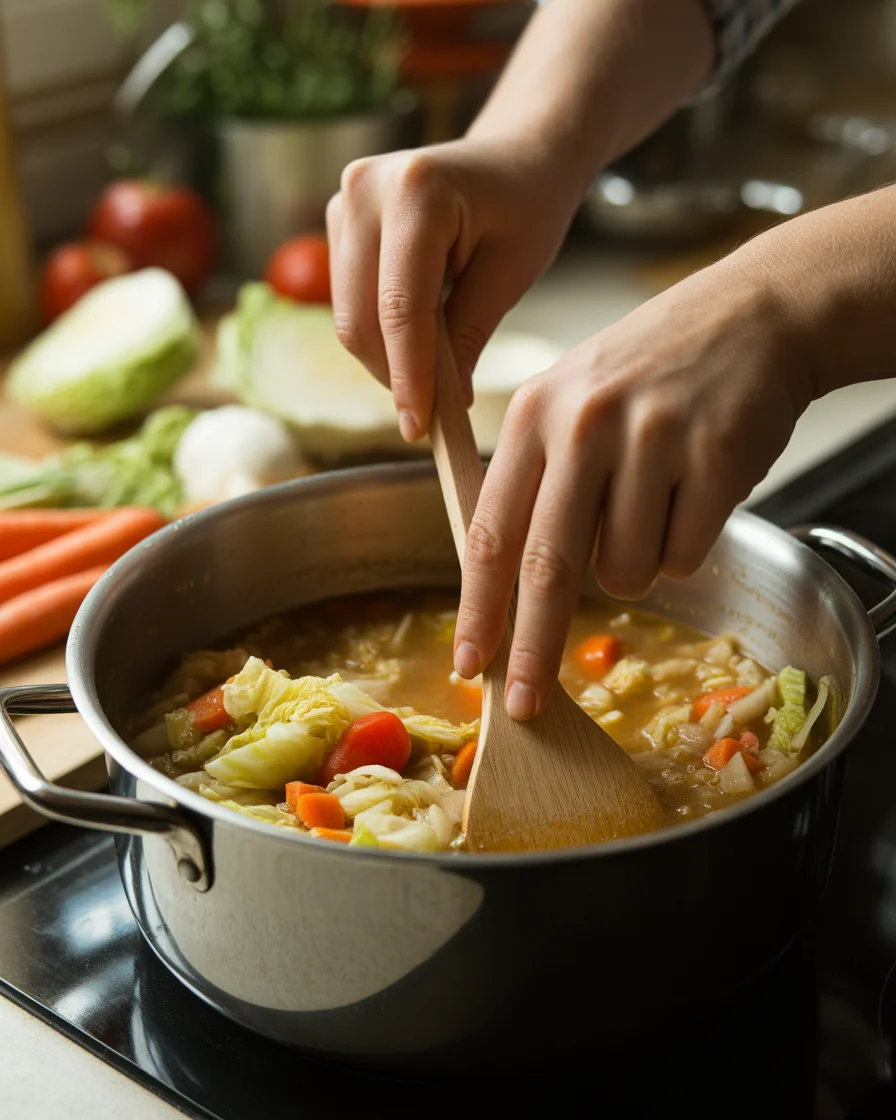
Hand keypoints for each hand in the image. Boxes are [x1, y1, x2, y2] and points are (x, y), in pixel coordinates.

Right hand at [326, 137, 581, 439]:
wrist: (517, 155)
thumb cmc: (527, 206)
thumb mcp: (511, 273)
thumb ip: (468, 336)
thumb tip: (439, 405)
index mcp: (415, 190)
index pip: (401, 307)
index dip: (409, 375)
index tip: (420, 427)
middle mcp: (364, 188)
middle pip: (361, 317)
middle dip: (394, 375)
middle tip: (431, 417)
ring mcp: (344, 202)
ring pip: (349, 316)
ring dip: (386, 359)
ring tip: (433, 377)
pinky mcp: (338, 221)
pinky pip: (348, 301)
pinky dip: (381, 335)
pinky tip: (419, 341)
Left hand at [451, 256, 813, 720]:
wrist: (752, 316)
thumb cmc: (650, 370)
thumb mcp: (569, 400)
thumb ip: (534, 481)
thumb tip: (508, 586)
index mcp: (534, 415)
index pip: (489, 532)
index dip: (478, 609)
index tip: (469, 665)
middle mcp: (584, 426)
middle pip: (547, 568)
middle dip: (533, 649)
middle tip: (525, 704)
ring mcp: (651, 439)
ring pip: (625, 570)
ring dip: (637, 566)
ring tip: (654, 503)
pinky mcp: (714, 456)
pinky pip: (686, 556)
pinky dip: (687, 546)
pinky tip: (693, 492)